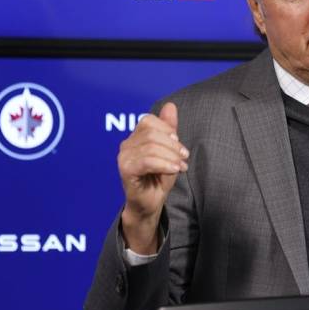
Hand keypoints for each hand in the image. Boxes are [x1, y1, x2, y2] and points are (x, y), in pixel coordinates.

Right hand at [118, 102, 188, 253]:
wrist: (150, 203)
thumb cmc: (158, 177)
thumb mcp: (168, 151)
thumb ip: (169, 129)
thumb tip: (170, 105)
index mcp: (135, 137)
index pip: (148, 121)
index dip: (167, 130)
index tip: (179, 145)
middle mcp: (126, 145)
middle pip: (151, 133)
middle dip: (172, 145)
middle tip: (184, 157)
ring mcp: (124, 158)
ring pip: (151, 147)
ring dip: (171, 156)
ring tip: (181, 166)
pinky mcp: (126, 170)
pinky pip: (147, 161)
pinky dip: (165, 164)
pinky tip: (174, 170)